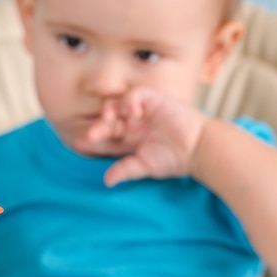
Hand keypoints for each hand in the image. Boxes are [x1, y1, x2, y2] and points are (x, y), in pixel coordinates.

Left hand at [74, 87, 206, 186]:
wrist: (198, 149)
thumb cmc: (175, 159)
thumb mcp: (145, 166)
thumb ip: (125, 170)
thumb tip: (106, 181)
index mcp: (130, 138)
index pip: (106, 137)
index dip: (93, 141)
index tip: (78, 145)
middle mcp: (134, 123)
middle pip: (109, 120)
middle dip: (98, 127)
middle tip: (91, 135)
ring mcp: (143, 110)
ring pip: (117, 104)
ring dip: (109, 112)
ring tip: (108, 122)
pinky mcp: (154, 100)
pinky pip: (135, 95)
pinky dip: (130, 102)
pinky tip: (132, 114)